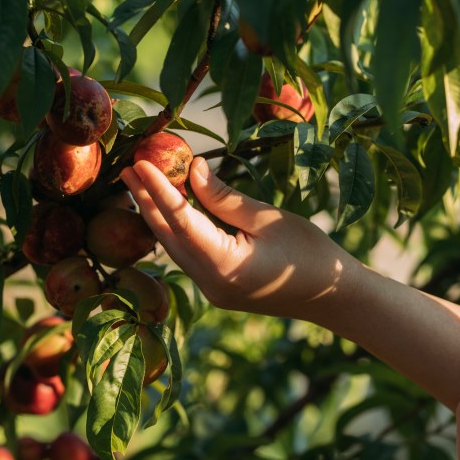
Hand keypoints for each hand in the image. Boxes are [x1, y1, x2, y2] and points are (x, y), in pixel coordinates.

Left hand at [120, 157, 361, 322]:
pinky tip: (168, 209)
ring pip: (174, 248)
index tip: (139, 162)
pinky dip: (177, 231)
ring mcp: (212, 291)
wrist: (333, 297)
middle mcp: (209, 283)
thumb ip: (223, 197)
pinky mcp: (218, 290)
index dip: (157, 188)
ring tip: (140, 184)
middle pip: (167, 237)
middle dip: (146, 201)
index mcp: (223, 265)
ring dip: (157, 216)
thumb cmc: (309, 253)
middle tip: (127, 169)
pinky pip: (188, 257)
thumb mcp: (266, 218)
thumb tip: (191, 170)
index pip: (180, 220)